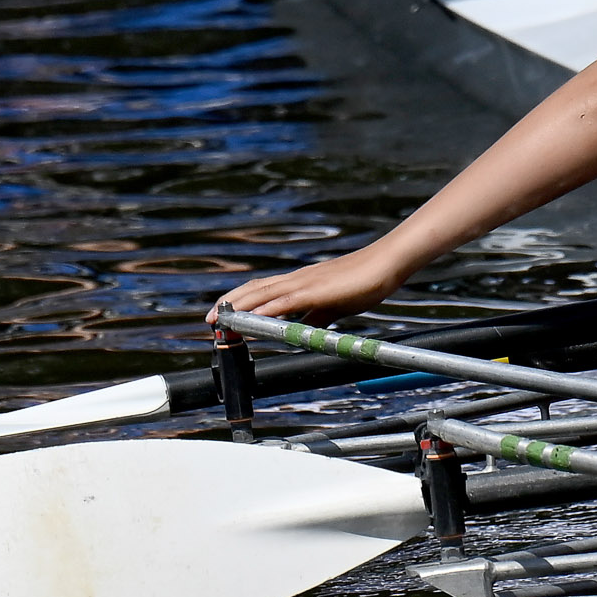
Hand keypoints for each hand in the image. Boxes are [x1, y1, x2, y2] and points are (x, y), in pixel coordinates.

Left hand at [209, 247, 407, 328]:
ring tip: (220, 321)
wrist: (386, 264)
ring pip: (263, 294)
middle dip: (229, 305)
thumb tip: (301, 332)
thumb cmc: (364, 282)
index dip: (239, 301)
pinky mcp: (316, 290)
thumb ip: (316, 317)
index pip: (261, 290)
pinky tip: (253, 320)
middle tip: (209, 320)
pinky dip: (265, 311)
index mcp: (301, 282)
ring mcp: (305, 282)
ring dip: (239, 308)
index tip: (222, 315)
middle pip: (254, 290)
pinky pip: (285, 302)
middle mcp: (297, 279)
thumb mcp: (335, 305)